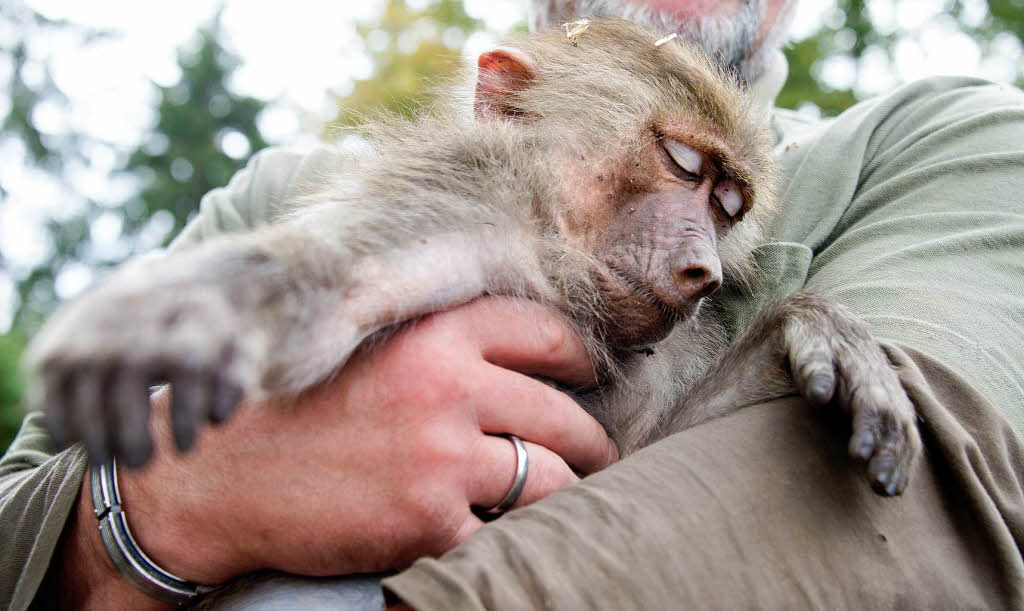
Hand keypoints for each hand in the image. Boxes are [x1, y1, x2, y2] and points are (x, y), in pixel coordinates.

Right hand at [60, 297, 616, 606]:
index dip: (578, 358)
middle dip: (591, 441)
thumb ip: (440, 346)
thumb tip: (520, 362)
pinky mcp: (430, 521)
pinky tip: (492, 529)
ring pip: (552, 480)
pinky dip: (502, 534)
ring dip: (565, 492)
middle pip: (563, 415)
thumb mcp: (366, 347)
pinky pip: (503, 533)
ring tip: (564, 496)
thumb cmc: (293, 408)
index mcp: (434, 335)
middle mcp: (448, 388)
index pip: (546, 333)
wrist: (216, 476)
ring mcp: (443, 457)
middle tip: (599, 453)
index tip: (588, 376)